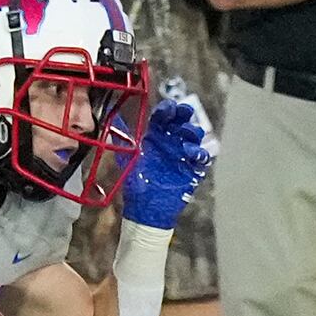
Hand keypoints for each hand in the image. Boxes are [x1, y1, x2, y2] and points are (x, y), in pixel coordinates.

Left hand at [119, 97, 212, 229]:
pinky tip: (192, 153)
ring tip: (186, 135)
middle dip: (184, 114)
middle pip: (181, 122)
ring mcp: (182, 155)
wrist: (144, 208)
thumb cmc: (135, 182)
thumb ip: (123, 138)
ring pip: (194, 137)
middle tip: (184, 111)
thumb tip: (113, 118)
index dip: (167, 110)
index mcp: (155, 137)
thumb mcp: (127, 158)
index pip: (163, 117)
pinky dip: (200, 153)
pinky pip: (202, 158)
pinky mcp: (192, 170)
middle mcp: (170, 142)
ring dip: (192, 132)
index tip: (169, 107)